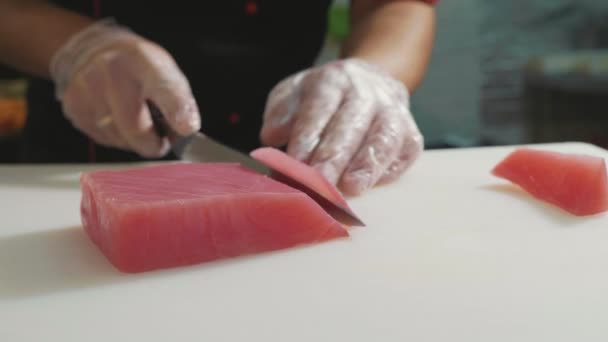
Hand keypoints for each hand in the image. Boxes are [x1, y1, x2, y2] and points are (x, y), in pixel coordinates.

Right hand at [50, 19, 199, 157]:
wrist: (93, 51)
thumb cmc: (137, 67)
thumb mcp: (166, 73)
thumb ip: (181, 102)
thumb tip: (187, 130)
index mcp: (143, 61)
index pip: (164, 88)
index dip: (177, 111)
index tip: (186, 129)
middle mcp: (111, 72)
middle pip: (136, 129)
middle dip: (154, 144)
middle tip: (161, 139)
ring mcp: (88, 89)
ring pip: (119, 139)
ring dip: (134, 141)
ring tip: (136, 120)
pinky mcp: (74, 106)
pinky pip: (103, 138)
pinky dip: (117, 137)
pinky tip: (118, 119)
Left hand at [260, 58, 423, 195]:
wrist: (370, 80)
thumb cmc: (324, 97)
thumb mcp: (294, 93)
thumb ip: (280, 113)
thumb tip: (271, 136)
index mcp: (333, 81)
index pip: (319, 109)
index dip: (307, 138)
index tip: (294, 165)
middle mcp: (366, 92)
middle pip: (351, 124)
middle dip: (335, 156)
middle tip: (319, 184)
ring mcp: (393, 110)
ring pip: (385, 136)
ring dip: (368, 164)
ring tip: (352, 188)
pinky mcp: (411, 132)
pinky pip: (407, 149)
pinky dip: (393, 168)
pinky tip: (375, 185)